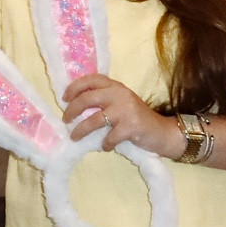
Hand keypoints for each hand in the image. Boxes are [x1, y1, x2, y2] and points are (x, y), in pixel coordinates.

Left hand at [62, 74, 177, 157]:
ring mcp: (125, 110)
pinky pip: (109, 137)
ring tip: (74, 137)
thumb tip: (75, 106)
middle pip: (87, 98)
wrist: (161, 131)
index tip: (64, 99)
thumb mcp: (120, 102)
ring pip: (95, 119)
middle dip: (72, 110)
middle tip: (65, 120)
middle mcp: (119, 94)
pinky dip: (104, 144)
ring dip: (81, 130)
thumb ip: (103, 99)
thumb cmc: (136, 118)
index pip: (90, 79)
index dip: (74, 87)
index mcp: (115, 86)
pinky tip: (105, 147)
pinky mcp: (131, 126)